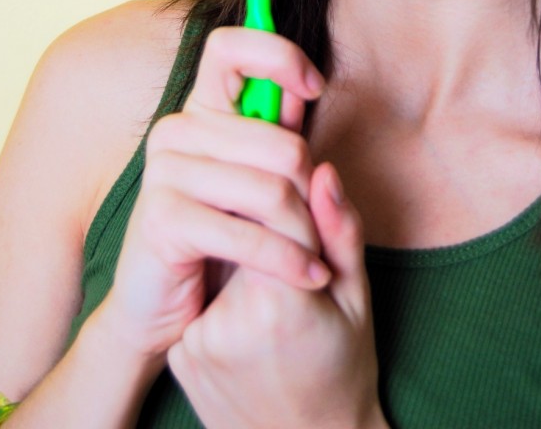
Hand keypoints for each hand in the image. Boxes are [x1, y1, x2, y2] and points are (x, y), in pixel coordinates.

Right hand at [102, 27, 330, 364]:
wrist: (169, 311)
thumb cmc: (224, 241)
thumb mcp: (260, 184)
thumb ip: (280, 137)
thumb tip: (305, 90)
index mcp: (201, 109)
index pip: (230, 45)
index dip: (278, 55)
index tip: (314, 86)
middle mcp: (177, 130)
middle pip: (281, 142)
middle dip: (314, 191)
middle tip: (322, 225)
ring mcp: (164, 171)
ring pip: (272, 190)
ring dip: (307, 234)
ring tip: (318, 257)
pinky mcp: (162, 218)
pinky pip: (248, 235)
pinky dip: (288, 261)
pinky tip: (309, 275)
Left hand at [167, 163, 388, 428]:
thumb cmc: (342, 369)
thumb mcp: (357, 301)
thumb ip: (340, 232)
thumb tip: (322, 170)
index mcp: (277, 303)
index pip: (274, 212)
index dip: (294, 195)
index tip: (308, 199)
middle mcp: (227, 322)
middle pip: (244, 235)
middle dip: (267, 225)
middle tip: (294, 243)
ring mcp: (198, 342)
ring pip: (221, 263)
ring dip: (245, 257)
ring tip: (275, 293)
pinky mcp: (182, 355)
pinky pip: (206, 299)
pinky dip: (226, 295)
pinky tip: (253, 321)